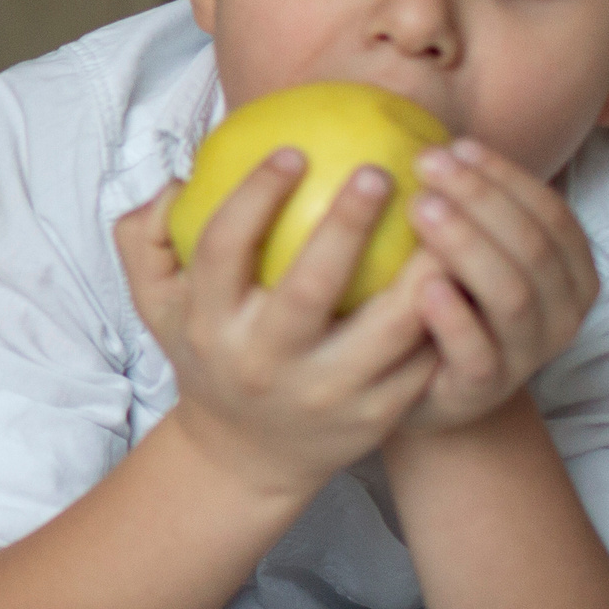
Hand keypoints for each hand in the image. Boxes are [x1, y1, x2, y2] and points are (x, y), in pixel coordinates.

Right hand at [113, 150, 436, 499]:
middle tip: (378, 170)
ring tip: (445, 216)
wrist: (245, 457)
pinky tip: (462, 265)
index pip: (224, 249)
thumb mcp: (157, 303)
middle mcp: (264, 363)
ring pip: (386, 330)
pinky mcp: (372, 418)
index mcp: (210, 326)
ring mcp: (323, 395)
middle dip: (346, 224)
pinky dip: (445, 314)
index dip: (255, 196)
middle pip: (310, 288)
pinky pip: (419, 359)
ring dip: (421, 272)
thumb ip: (146, 237)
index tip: (293, 151)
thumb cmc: (209, 353)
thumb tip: (179, 179)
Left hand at [398, 139, 598, 431]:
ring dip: (467, 245)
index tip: (454, 146)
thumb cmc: (449, 300)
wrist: (428, 390)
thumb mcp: (469, 247)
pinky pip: (478, 352)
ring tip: (420, 209)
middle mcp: (564, 311)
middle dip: (482, 198)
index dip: (505, 176)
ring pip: (512, 293)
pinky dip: (454, 317)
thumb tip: (422, 125)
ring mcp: (529, 353)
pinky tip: (420, 286)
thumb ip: (467, 201)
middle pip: (532, 245)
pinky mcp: (487, 388)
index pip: (550, 211)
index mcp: (571, 270)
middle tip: (426, 165)